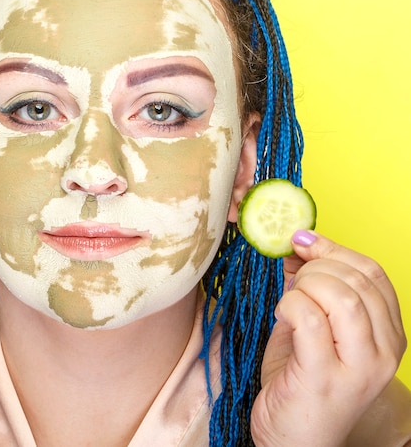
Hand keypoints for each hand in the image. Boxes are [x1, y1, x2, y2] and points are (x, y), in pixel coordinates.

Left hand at [251, 231, 406, 446]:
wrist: (293, 441)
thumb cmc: (302, 381)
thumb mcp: (315, 327)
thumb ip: (312, 287)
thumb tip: (298, 243)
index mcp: (387, 336)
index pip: (373, 272)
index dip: (334, 248)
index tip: (302, 241)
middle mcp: (383, 353)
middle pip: (356, 280)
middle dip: (314, 267)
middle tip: (292, 281)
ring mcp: (358, 368)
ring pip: (339, 296)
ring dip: (303, 286)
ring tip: (288, 303)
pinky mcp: (324, 378)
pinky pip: (309, 318)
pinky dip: (289, 305)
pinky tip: (281, 316)